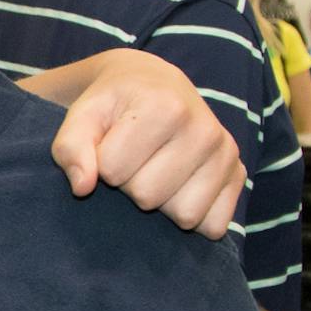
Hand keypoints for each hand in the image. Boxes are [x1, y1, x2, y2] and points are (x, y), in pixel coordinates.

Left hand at [48, 49, 243, 238]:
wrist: (154, 84)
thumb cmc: (113, 105)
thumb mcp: (82, 116)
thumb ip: (71, 148)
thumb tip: (82, 188)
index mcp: (164, 107)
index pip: (112, 171)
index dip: (102, 164)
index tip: (110, 144)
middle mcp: (205, 129)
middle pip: (147, 196)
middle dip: (129, 184)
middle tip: (134, 158)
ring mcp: (227, 153)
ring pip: (183, 216)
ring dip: (160, 202)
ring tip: (155, 169)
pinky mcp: (239, 175)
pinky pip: (213, 225)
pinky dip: (191, 215)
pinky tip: (179, 186)